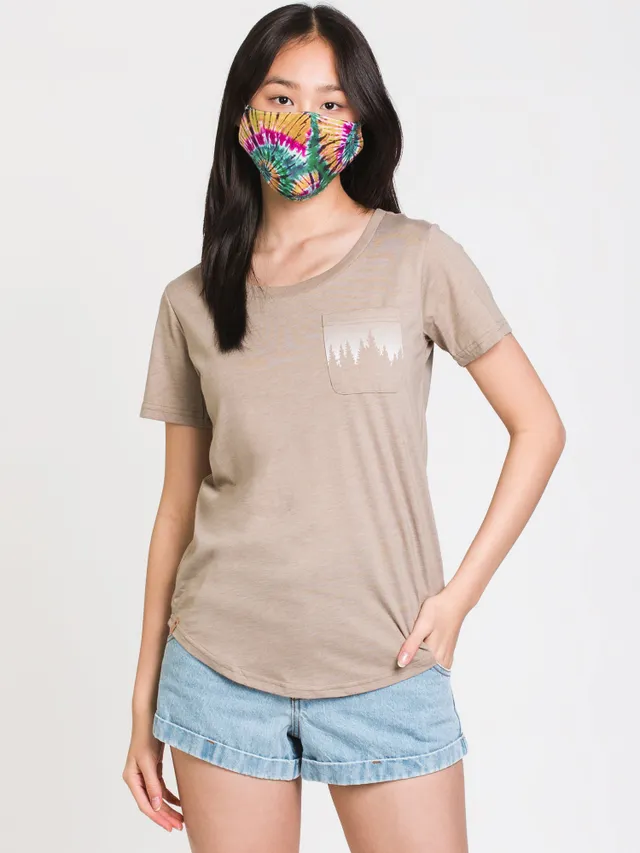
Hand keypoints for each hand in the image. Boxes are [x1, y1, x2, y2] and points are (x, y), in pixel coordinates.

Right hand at [122, 717, 183, 832]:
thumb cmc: (146, 736)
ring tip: (181, 819)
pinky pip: (160, 787)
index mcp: (131, 779)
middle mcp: (136, 779)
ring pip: (157, 797)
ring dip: (168, 808)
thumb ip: (152, 784)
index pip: (145, 805)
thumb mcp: (149, 761)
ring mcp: (144, 774)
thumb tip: (156, 806)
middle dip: (165, 816)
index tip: (170, 826)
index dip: (158, 817)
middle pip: (151, 804)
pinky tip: (179, 802)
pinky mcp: (152, 768)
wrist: (149, 716)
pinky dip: (169, 795)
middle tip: (179, 826)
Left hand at [396, 587, 467, 669]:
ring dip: (421, 666)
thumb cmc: (438, 610)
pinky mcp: (448, 651)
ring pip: (432, 669)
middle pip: (426, 673)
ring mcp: (447, 656)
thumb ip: (411, 645)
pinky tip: (421, 654)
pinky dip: (429, 662)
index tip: (396, 670)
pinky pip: (437, 663)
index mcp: (436, 656)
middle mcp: (443, 660)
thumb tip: (401, 664)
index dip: (407, 673)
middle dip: (413, 671)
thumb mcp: (421, 625)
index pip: (418, 673)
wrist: (455, 601)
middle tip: (400, 664)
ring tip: (409, 659)